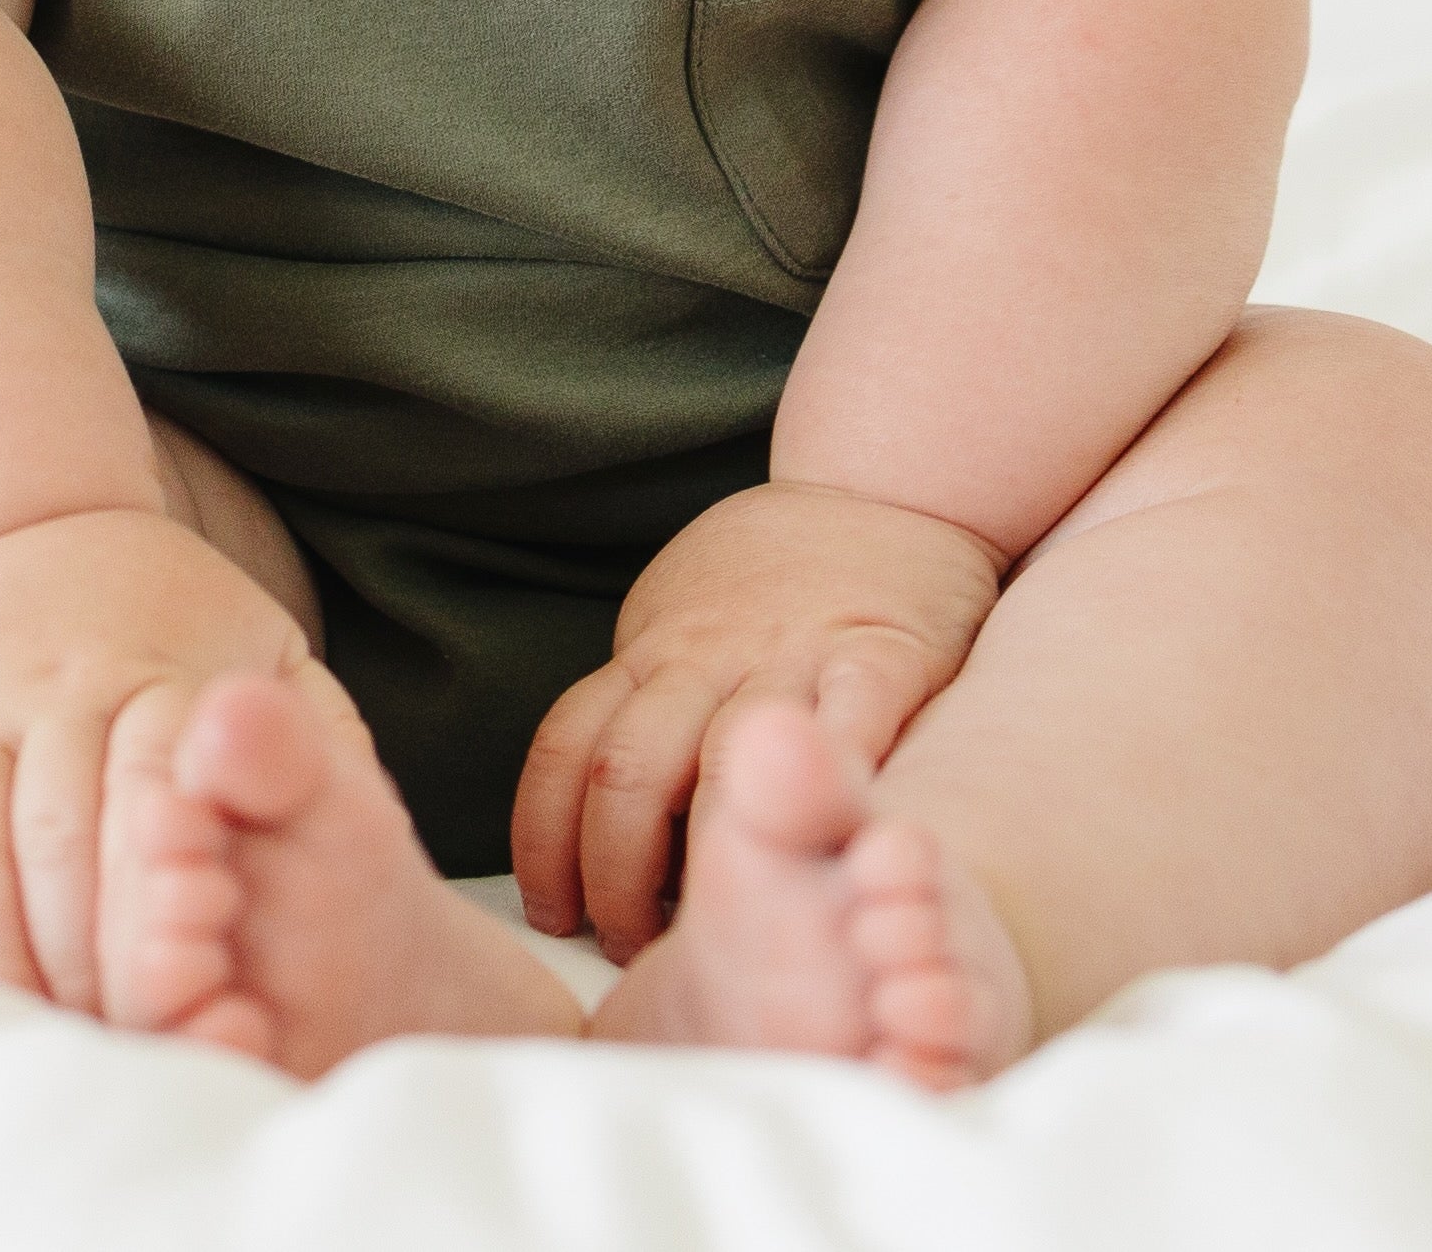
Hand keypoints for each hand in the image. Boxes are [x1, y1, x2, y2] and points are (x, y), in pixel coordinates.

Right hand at [0, 505, 313, 1009]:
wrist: (13, 515)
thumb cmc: (163, 609)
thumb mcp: (263, 640)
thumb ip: (313, 731)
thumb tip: (367, 820)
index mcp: (155, 675)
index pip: (158, 798)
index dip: (167, 900)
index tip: (193, 985)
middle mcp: (54, 690)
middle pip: (59, 840)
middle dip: (84, 957)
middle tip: (109, 1045)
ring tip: (31, 1035)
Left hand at [510, 481, 1004, 956]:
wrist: (886, 483)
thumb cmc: (773, 576)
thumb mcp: (683, 619)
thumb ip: (648, 700)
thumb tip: (590, 820)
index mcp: (654, 647)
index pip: (566, 747)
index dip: (544, 841)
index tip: (552, 911)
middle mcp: (709, 653)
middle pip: (629, 773)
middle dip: (613, 877)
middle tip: (627, 948)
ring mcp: (795, 654)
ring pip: (723, 771)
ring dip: (705, 871)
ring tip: (709, 937)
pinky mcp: (883, 658)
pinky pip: (851, 735)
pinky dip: (828, 799)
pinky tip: (819, 860)